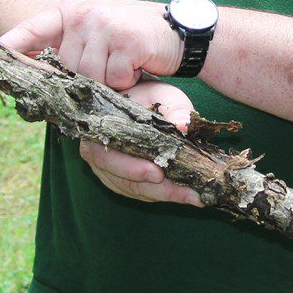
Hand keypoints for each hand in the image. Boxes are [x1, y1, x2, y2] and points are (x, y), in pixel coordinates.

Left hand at [0, 0, 182, 89]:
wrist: (182, 28)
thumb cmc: (135, 36)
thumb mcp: (98, 30)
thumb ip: (71, 44)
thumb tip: (37, 69)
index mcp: (74, 11)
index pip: (36, 27)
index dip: (15, 42)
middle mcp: (86, 15)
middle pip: (67, 68)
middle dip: (86, 80)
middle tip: (110, 71)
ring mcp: (105, 26)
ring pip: (89, 77)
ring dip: (109, 82)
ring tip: (125, 66)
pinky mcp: (126, 42)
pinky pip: (115, 79)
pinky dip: (128, 81)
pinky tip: (138, 65)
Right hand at [76, 78, 202, 207]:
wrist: (138, 97)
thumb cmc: (147, 95)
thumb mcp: (162, 95)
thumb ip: (173, 109)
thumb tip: (184, 127)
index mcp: (100, 131)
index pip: (109, 157)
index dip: (133, 169)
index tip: (158, 174)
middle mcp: (97, 154)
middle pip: (123, 181)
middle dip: (158, 189)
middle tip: (187, 194)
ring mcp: (108, 170)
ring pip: (134, 190)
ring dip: (165, 195)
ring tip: (195, 197)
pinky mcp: (121, 179)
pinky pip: (139, 192)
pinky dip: (162, 195)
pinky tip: (186, 195)